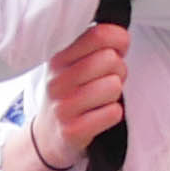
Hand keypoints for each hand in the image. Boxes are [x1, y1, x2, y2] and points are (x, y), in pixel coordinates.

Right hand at [36, 24, 129, 165]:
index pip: (99, 35)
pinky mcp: (72, 131)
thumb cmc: (70, 95)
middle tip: (106, 80)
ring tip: (101, 99)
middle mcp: (57, 81)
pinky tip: (98, 116)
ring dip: (115, 94)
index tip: (117, 50)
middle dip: (118, 70)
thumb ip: (93, 46)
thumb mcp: (71, 65)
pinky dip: (113, 114)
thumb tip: (121, 38)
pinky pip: (113, 113)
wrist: (48, 136)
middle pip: (110, 59)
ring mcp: (63, 107)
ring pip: (114, 85)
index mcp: (58, 58)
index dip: (119, 40)